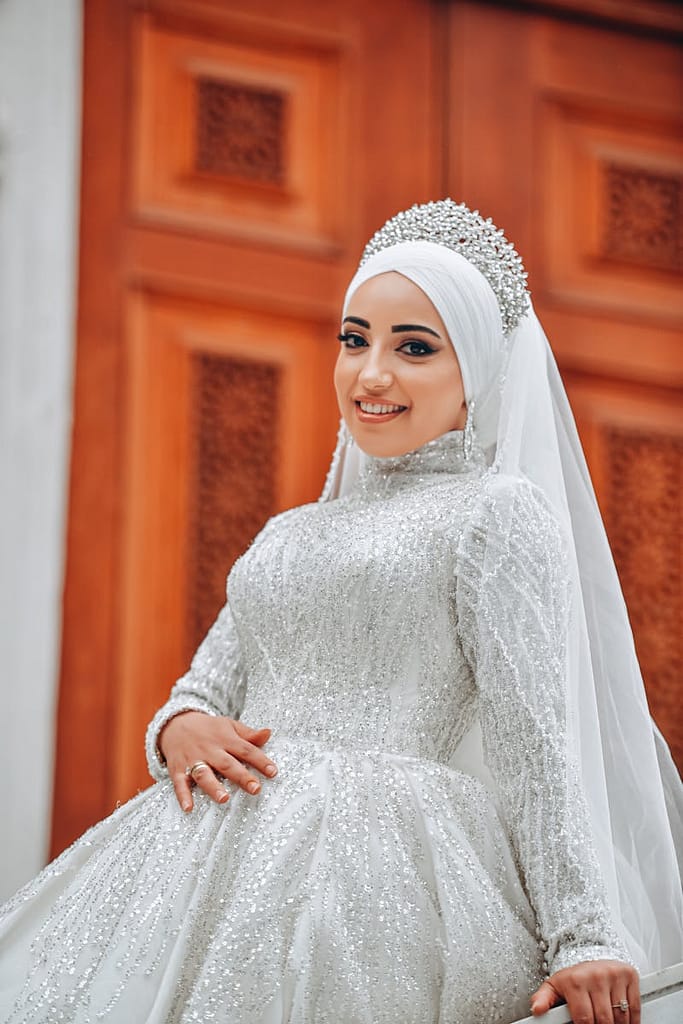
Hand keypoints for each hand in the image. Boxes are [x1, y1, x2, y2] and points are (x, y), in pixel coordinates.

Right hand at [158, 711, 277, 811]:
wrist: (175, 724)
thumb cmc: (208, 729)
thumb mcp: (229, 726)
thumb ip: (249, 734)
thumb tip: (268, 733)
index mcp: (225, 739)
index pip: (246, 750)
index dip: (260, 760)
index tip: (273, 772)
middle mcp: (210, 750)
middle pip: (227, 764)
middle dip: (242, 777)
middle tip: (255, 789)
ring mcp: (193, 760)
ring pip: (204, 774)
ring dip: (213, 786)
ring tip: (224, 799)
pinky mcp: (178, 769)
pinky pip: (180, 783)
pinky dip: (183, 796)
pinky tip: (189, 807)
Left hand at [531, 960, 639, 1022]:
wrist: (590, 951)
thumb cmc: (574, 976)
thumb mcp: (555, 985)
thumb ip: (544, 998)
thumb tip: (537, 1010)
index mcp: (576, 980)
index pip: (584, 1018)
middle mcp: (596, 976)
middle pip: (604, 1020)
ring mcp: (614, 975)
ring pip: (620, 1017)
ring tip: (608, 1023)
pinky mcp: (629, 975)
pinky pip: (634, 1008)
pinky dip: (632, 1021)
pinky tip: (623, 1022)